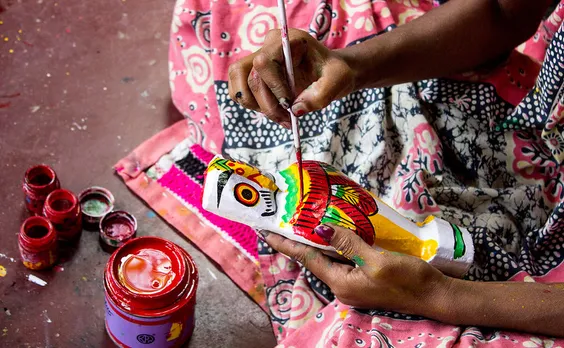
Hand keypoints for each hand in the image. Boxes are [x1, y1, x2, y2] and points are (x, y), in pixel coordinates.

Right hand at [228, 29, 355, 125]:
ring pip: (239, 85)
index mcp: (288, 41)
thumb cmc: (334, 73)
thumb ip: (320, 96)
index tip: (290, 104)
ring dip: (257, 107)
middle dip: (266, 104)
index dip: (273, 86)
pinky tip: (274, 111)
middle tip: (286, 119)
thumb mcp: (338, 81)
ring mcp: (257, 59)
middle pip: (248, 76)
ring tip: (281, 117)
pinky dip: (253, 107)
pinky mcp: (252, 74)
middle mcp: (268, 46)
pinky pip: (239, 92)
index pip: (263, 62)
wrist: (330, 73)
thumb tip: (295, 110)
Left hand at [259, 224, 449, 315]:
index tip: (267, 232)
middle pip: (315, 259)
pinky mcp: (365, 280)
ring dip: (319, 242)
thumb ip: (348, 244)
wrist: (435, 296)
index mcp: (341, 283)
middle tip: (285, 220)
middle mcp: (342, 286)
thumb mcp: (376, 259)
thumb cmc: (408, 279)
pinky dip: (337, 246)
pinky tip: (336, 233)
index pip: (307, 258)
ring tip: (305, 223)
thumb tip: (320, 229)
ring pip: (330, 259)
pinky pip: (344, 261)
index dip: (287, 244)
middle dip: (300, 240)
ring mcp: (354, 285)